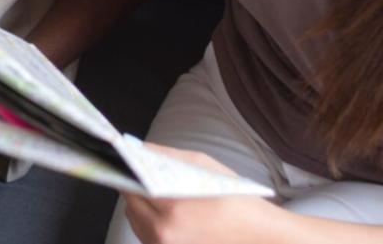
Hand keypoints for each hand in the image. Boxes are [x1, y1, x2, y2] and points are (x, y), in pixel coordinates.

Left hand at [121, 145, 281, 243]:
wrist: (259, 235)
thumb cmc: (235, 198)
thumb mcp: (202, 165)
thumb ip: (165, 154)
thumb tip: (138, 147)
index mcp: (172, 208)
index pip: (130, 186)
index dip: (127, 172)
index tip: (124, 163)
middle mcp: (163, 233)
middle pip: (130, 204)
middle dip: (134, 188)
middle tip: (144, 176)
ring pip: (135, 222)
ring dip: (141, 206)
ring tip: (160, 195)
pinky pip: (147, 235)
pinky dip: (150, 222)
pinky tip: (167, 213)